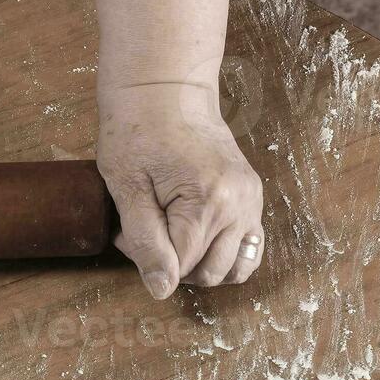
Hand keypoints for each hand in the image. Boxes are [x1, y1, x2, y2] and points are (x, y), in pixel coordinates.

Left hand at [96, 83, 264, 298]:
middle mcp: (240, 205)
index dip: (146, 258)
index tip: (127, 232)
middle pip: (209, 273)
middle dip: (173, 265)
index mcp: (208, 204)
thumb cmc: (138, 132)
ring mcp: (252, 201)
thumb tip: (162, 290)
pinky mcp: (253, 197)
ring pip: (234, 267)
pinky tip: (195, 238)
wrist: (166, 89)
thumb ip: (146, 242)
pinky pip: (248, 247)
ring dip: (200, 265)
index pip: (179, 267)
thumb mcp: (128, 189)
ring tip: (171, 237)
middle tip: (146, 230)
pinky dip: (223, 255)